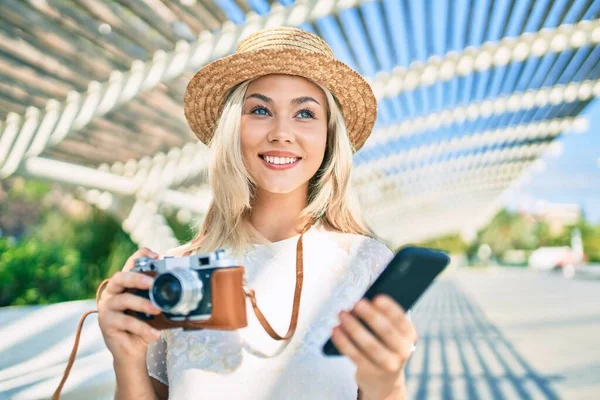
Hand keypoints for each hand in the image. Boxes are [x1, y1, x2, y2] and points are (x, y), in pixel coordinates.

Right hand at [97, 247, 162, 363]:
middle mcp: (113, 291)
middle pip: (121, 277)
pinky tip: (154, 333)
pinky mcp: (106, 322)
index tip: (156, 256)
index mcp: (126, 283)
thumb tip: (184, 290)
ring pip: (124, 299)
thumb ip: (161, 297)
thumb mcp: (154, 308)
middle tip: (152, 283)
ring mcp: (107, 306)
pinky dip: (142, 327)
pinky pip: (125, 322)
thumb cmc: (144, 324)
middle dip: (137, 278)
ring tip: (158, 309)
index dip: (141, 256)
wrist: (133, 350)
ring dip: (142, 304)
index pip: (131, 263)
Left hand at [331, 295, 416, 399]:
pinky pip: (355, 354)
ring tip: (342, 314)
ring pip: (369, 344)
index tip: (376, 298)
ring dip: (353, 327)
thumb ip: (382, 318)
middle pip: (386, 331)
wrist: (382, 381)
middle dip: (370, 316)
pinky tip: (335, 330)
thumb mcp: (390, 334)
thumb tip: (362, 301)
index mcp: (410, 336)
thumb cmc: (384, 346)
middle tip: (356, 303)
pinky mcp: (371, 372)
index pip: (402, 320)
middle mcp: (403, 351)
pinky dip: (343, 341)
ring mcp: (388, 365)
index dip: (390, 308)